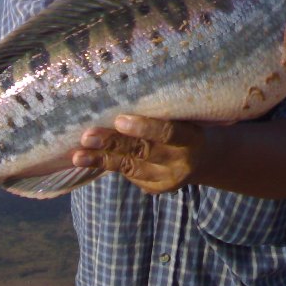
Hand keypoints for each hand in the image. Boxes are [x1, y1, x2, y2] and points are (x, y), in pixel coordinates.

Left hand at [72, 115, 207, 193]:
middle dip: (113, 143)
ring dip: (102, 159)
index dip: (144, 127)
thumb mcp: (184, 117)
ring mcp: (168, 179)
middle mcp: (181, 161)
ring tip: (78, 154)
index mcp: (192, 138)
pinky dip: (106, 166)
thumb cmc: (189, 125)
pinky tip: (87, 160)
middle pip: (143, 151)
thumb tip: (118, 96)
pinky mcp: (156, 189)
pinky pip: (129, 175)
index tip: (120, 119)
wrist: (207, 158)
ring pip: (131, 167)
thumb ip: (161, 113)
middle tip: (88, 136)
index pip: (168, 132)